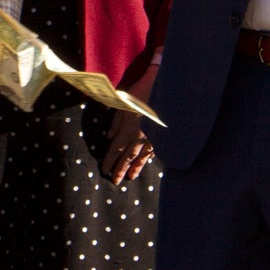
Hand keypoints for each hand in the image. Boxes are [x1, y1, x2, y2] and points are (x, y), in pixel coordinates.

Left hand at [102, 62, 159, 184]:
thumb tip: (108, 137)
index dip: (110, 161)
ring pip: (143, 156)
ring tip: (132, 177)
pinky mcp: (163, 135)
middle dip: (121, 170)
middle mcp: (140, 137)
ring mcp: (153, 137)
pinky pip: (155, 149)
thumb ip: (115, 122)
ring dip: (137, 167)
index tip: (105, 171)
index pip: (116, 150)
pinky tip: (148, 161)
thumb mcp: (122, 104)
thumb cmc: (141, 93)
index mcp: (128, 130)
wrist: (165, 88)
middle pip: (129, 157)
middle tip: (116, 181)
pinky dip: (150, 156)